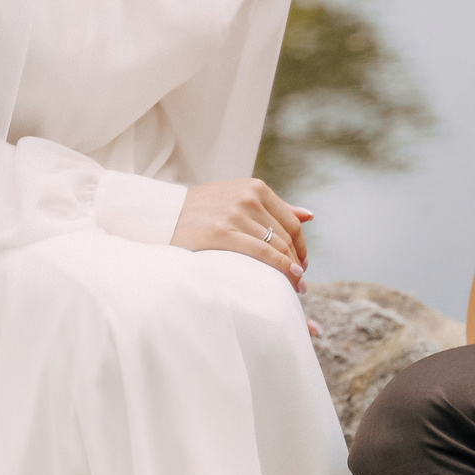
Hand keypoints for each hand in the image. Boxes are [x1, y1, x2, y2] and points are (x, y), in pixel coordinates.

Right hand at [170, 176, 311, 289]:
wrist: (164, 213)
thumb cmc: (204, 210)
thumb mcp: (239, 198)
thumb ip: (274, 207)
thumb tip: (310, 216)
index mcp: (256, 188)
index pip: (291, 222)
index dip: (301, 246)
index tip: (302, 264)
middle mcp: (249, 198)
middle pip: (286, 236)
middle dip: (297, 261)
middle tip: (300, 281)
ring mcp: (236, 214)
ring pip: (277, 245)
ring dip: (291, 269)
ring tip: (295, 287)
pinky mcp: (222, 232)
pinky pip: (262, 252)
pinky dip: (280, 266)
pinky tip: (289, 277)